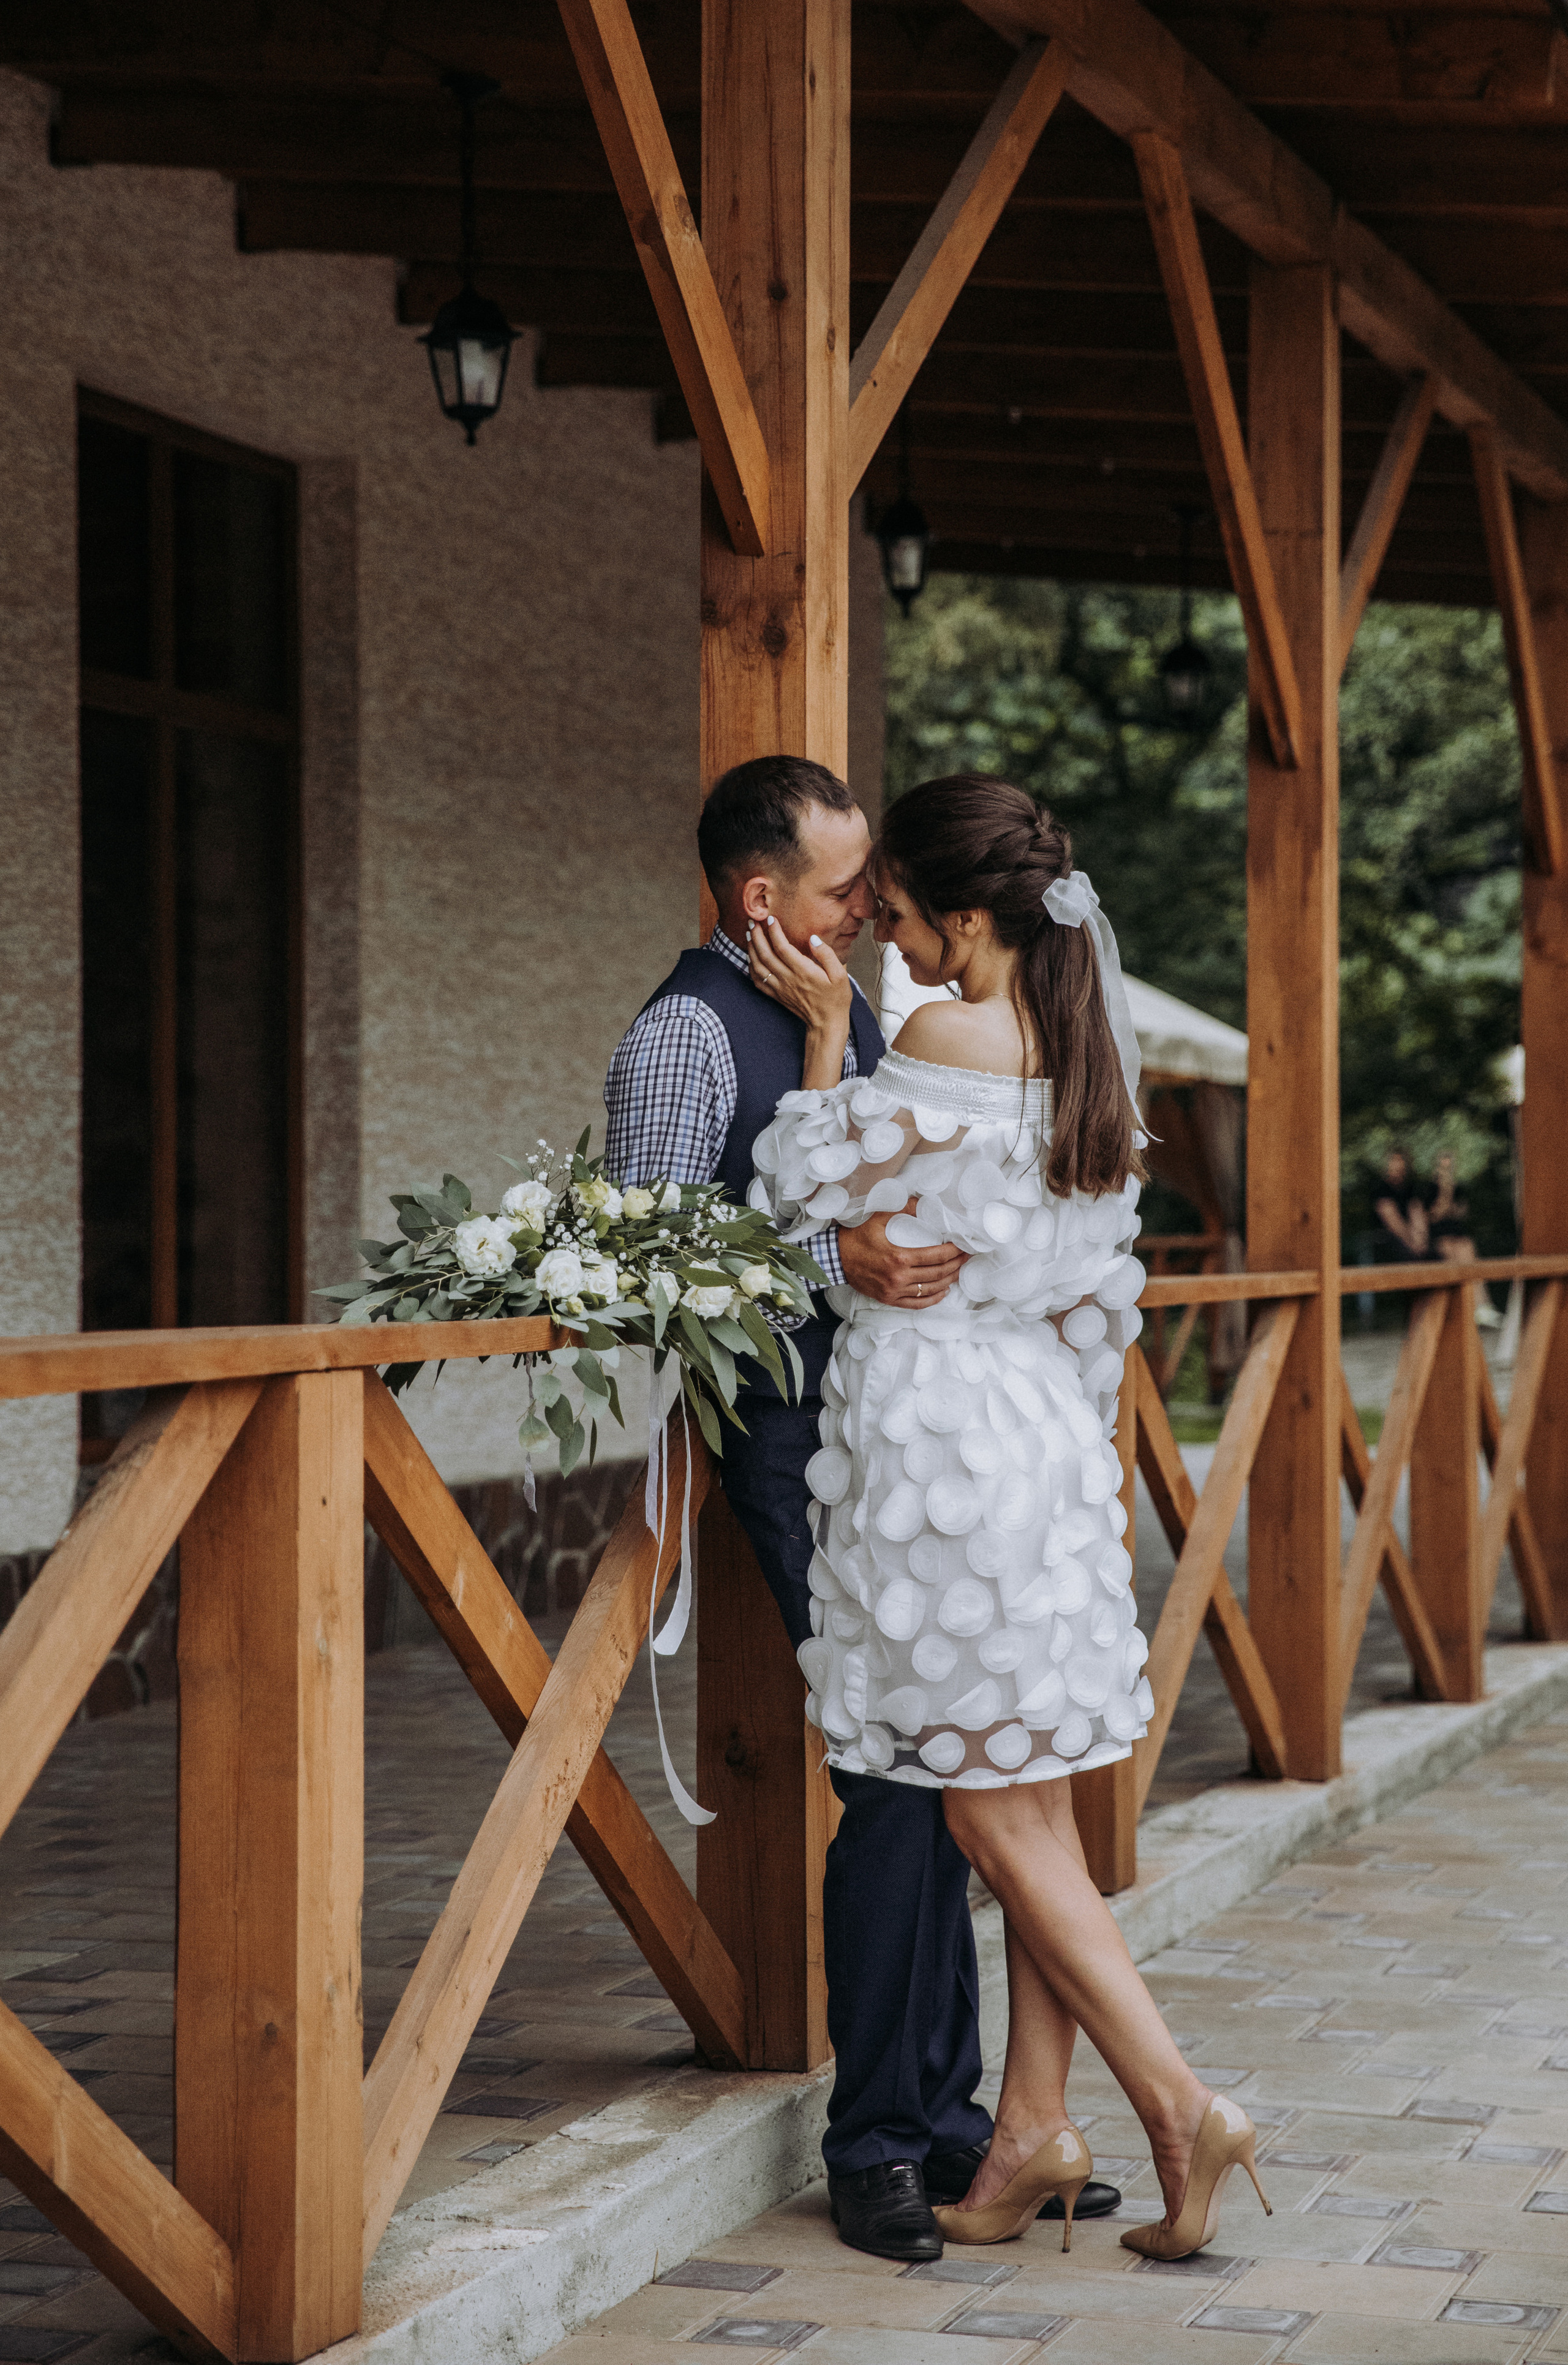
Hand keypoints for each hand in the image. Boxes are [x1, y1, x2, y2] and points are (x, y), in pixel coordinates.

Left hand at [749, 916, 851, 1088]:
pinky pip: (758, 980)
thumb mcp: (840, 975)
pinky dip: (751, 967)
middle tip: (752, 921)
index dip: (774, 931)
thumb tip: (813, 939)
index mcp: (803, 971)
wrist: (826, 1023)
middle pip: (765, 954)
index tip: (770, 918)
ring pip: (758, 966)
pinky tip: (751, 958)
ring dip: (751, 949)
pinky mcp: (776, 995)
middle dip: (757, 935)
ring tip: (749, 934)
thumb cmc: (836, 998)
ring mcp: (780, 988)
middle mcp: (788, 979)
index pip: (782, 947)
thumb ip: (827, 955)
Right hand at [836, 1207, 967, 1308]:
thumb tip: (923, 1203)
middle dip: (956, 1264)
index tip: (964, 1245)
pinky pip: (916, 1304)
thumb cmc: (857, 1237)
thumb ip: (904, 1209)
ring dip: (949, 1280)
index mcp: (899, 1257)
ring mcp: (894, 1291)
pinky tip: (943, 1292)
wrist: (835, 1258)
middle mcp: (899, 1277)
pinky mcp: (889, 1299)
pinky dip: (933, 1299)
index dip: (955, 1251)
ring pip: (930, 1289)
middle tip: (966, 1256)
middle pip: (938, 1273)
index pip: (937, 1256)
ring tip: (958, 1270)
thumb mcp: (878, 1218)